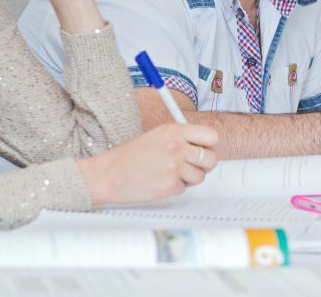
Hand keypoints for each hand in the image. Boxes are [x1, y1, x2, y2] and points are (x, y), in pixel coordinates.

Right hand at [76, 123, 218, 205]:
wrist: (108, 175)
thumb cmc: (129, 155)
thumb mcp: (157, 135)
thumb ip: (182, 137)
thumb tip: (205, 145)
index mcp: (175, 131)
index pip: (212, 137)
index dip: (210, 145)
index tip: (205, 149)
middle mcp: (177, 148)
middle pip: (212, 159)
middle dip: (204, 164)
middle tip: (193, 165)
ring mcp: (174, 168)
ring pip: (200, 176)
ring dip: (189, 177)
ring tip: (171, 172)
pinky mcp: (170, 186)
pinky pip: (184, 188)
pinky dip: (176, 187)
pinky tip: (161, 180)